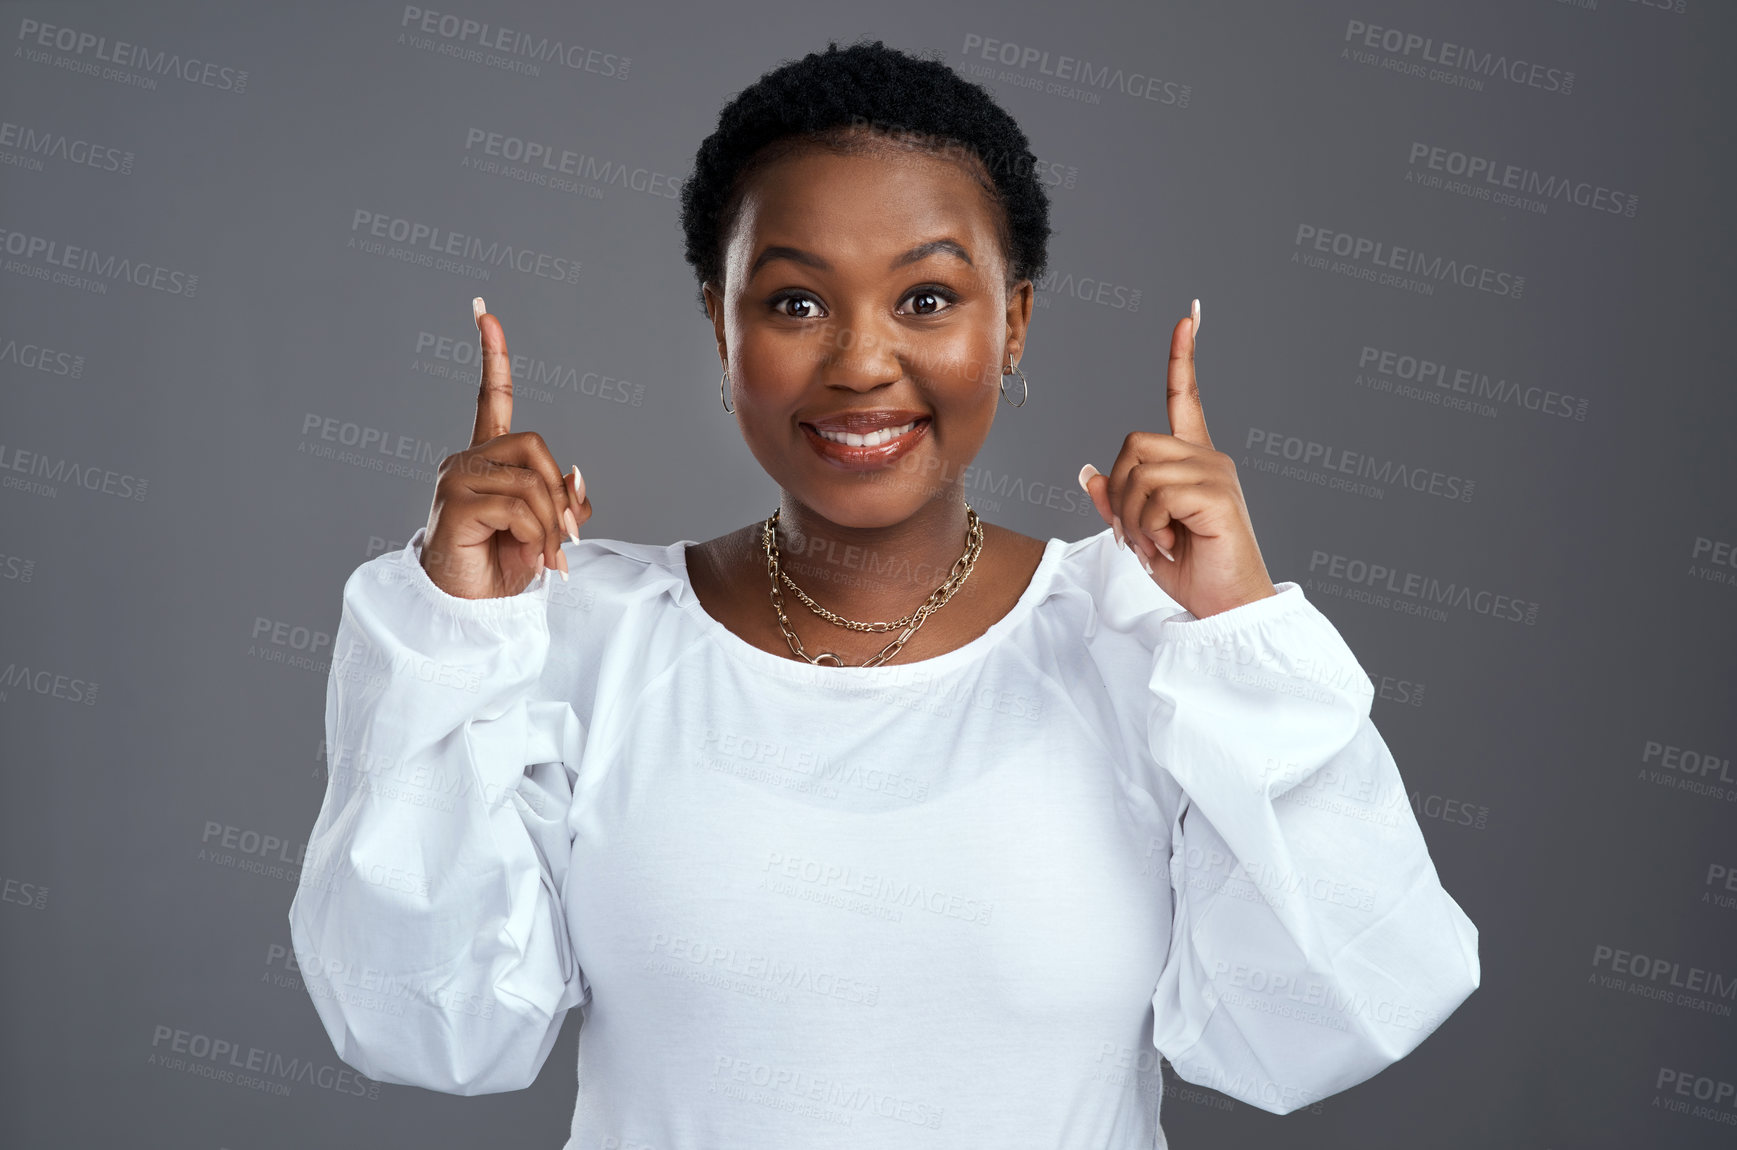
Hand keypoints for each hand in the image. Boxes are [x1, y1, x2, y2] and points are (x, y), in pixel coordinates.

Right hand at [420, 297, 590, 599]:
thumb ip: (565, 498)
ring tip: (550, 555)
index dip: (491, 356)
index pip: (489, 398)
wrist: (470, 609)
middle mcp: (466, 461)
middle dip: (560, 492)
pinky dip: (538, 535)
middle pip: (535, 445)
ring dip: (553, 522)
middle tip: (567, 537)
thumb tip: (578, 475)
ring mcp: (456, 480)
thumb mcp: (547, 528)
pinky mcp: (457, 505)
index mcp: (486, 460)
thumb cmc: (503, 566)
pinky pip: (519, 507)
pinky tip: (531, 556)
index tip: (484, 312)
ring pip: (532, 479)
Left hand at [1079, 300, 1277, 618]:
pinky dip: (1147, 528)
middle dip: (1118, 494)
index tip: (1189, 316)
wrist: (1226, 608)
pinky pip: (1156, 494)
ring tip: (1152, 546)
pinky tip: (1167, 547)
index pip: (1187, 398)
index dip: (1183, 359)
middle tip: (1134, 536)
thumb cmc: (1191, 571)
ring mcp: (1216, 474)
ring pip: (1139, 471)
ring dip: (1130, 517)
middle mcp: (1209, 458)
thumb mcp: (1141, 534)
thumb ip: (1116, 501)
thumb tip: (1087, 471)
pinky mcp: (1218, 495)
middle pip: (1133, 444)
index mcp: (1194, 462)